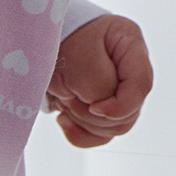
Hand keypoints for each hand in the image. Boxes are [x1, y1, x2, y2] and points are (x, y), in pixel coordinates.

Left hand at [47, 14, 152, 147]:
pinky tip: (63, 120)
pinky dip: (80, 134)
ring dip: (84, 122)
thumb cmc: (61, 40)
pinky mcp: (102, 108)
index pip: (141, 85)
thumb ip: (100, 86)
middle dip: (94, 114)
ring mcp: (118, 91)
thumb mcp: (81, 57)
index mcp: (131, 47)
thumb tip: (102, 112)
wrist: (34, 41)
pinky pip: (100, 135)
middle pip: (129, 112)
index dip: (120, 105)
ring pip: (115, 128)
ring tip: (64, 101)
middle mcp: (129, 70)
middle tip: (68, 98)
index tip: (93, 107)